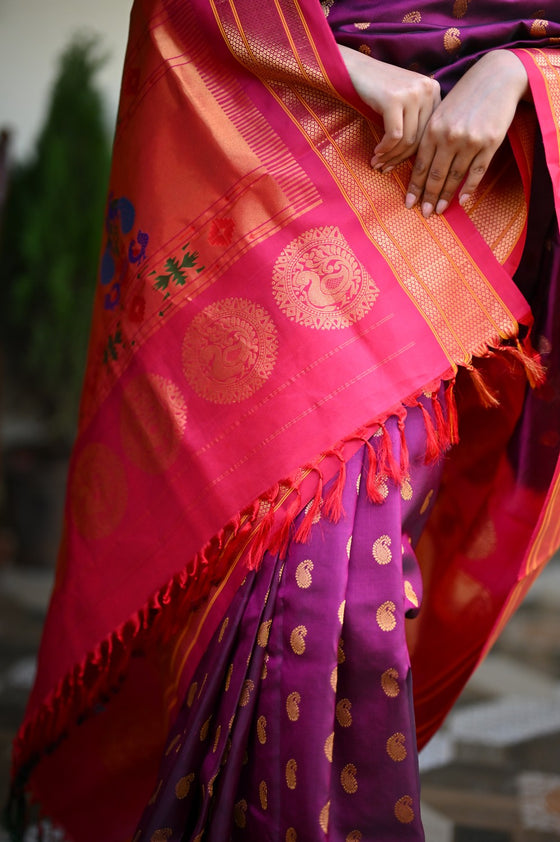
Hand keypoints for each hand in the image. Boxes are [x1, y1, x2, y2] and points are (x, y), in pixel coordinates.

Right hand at [338, 44, 440, 168]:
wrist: (355, 69)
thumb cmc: (378, 90)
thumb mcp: (405, 101)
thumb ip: (416, 119)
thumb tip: (420, 158)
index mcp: (434, 91)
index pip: (430, 132)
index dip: (414, 153)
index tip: (397, 164)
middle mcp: (428, 90)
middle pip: (421, 138)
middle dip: (401, 158)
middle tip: (385, 168)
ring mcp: (412, 93)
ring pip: (408, 139)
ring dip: (391, 156)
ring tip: (378, 163)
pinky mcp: (394, 99)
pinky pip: (394, 135)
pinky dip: (385, 148)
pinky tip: (376, 152)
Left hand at [405, 49, 529, 216]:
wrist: (496, 77)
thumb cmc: (464, 96)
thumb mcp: (440, 111)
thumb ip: (430, 135)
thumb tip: (421, 165)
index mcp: (433, 129)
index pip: (420, 165)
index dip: (415, 187)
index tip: (409, 203)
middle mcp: (449, 137)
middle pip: (435, 175)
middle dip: (428, 197)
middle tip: (424, 213)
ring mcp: (470, 141)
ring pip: (454, 176)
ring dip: (446, 196)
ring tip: (440, 210)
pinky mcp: (489, 143)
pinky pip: (477, 171)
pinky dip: (469, 187)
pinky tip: (462, 200)